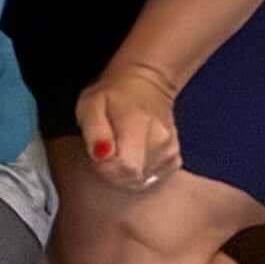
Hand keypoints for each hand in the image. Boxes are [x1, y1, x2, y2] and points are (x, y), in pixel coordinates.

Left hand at [76, 63, 183, 190]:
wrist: (146, 83)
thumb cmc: (113, 94)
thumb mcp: (90, 104)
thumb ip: (95, 131)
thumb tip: (102, 156)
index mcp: (139, 126)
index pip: (125, 168)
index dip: (105, 167)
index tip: (99, 151)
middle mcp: (161, 141)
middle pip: (132, 177)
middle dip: (113, 170)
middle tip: (108, 148)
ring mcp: (170, 152)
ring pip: (140, 180)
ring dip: (125, 170)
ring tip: (120, 147)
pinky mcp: (173, 160)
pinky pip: (151, 178)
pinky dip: (138, 170)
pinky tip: (134, 152)